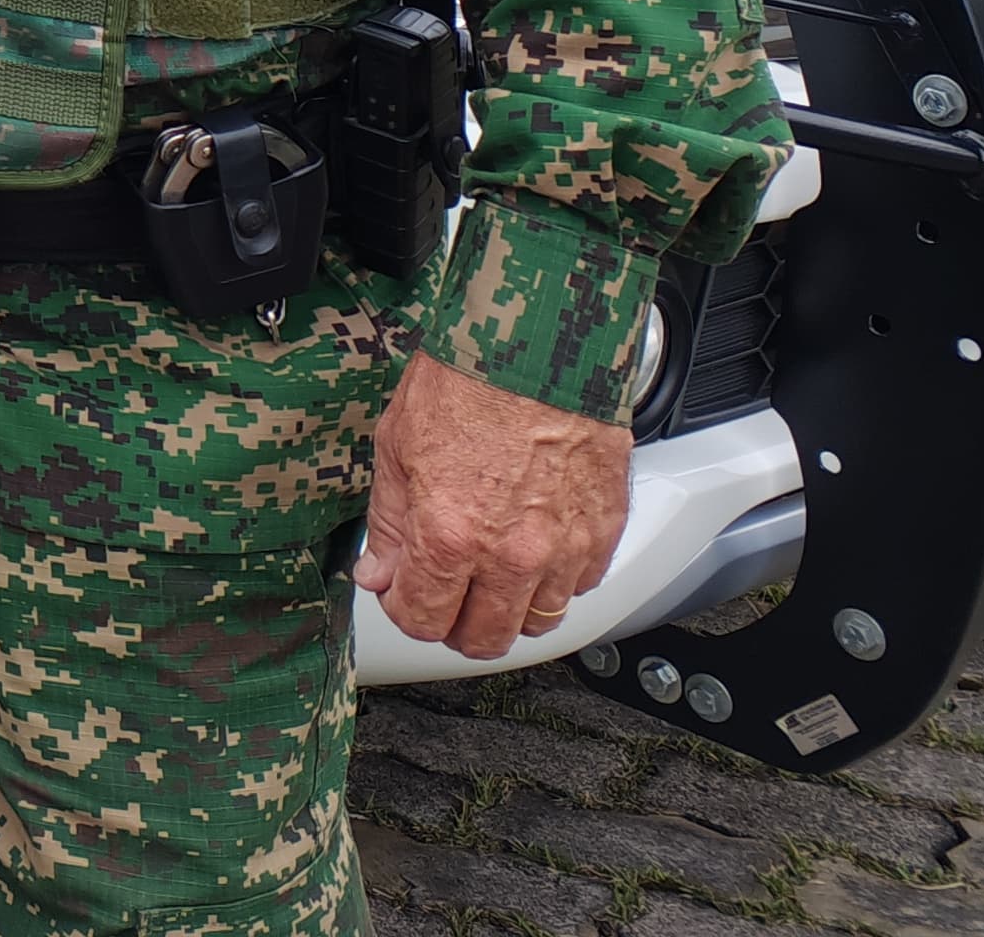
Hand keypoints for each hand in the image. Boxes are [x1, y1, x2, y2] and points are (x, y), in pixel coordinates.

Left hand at [355, 350, 632, 657]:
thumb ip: (388, 524)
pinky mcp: (604, 533)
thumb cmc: (465, 383)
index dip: (403, 608)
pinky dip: (557, 578)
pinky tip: (535, 544)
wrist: (535, 345)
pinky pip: (581, 586)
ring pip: (537, 620)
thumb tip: (378, 573)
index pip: (422, 619)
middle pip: (484, 638)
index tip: (400, 590)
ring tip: (490, 567)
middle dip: (455, 622)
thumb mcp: (396, 448)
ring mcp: (565, 549)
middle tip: (443, 589)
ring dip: (509, 605)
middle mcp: (512, 556)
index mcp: (449, 536)